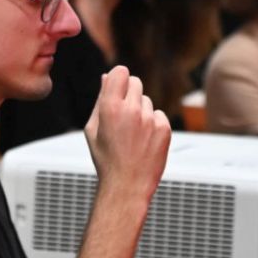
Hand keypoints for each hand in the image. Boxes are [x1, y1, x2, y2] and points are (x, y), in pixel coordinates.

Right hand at [84, 66, 169, 202]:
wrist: (127, 185)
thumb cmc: (106, 158)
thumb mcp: (93, 129)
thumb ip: (100, 100)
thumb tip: (107, 77)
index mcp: (110, 108)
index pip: (121, 72)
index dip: (118, 77)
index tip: (117, 86)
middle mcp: (132, 110)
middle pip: (135, 82)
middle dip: (129, 92)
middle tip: (123, 112)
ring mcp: (150, 119)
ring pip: (147, 101)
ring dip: (140, 111)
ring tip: (132, 134)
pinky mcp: (164, 128)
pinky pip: (158, 115)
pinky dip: (152, 124)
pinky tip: (144, 141)